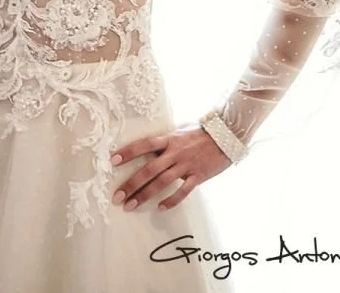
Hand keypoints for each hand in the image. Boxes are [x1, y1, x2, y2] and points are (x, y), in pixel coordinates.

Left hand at [109, 123, 232, 211]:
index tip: (112, 160)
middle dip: (131, 184)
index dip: (129, 151)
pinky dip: (171, 201)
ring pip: (162, 182)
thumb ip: (165, 141)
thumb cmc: (200, 132)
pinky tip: (159, 208)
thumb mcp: (180, 131)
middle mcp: (175, 152)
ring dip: (145, 195)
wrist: (226, 135)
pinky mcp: (198, 176)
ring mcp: (186, 165)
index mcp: (170, 139)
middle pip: (149, 169)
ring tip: (130, 205)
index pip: (145, 144)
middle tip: (117, 196)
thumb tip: (147, 148)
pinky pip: (183, 191)